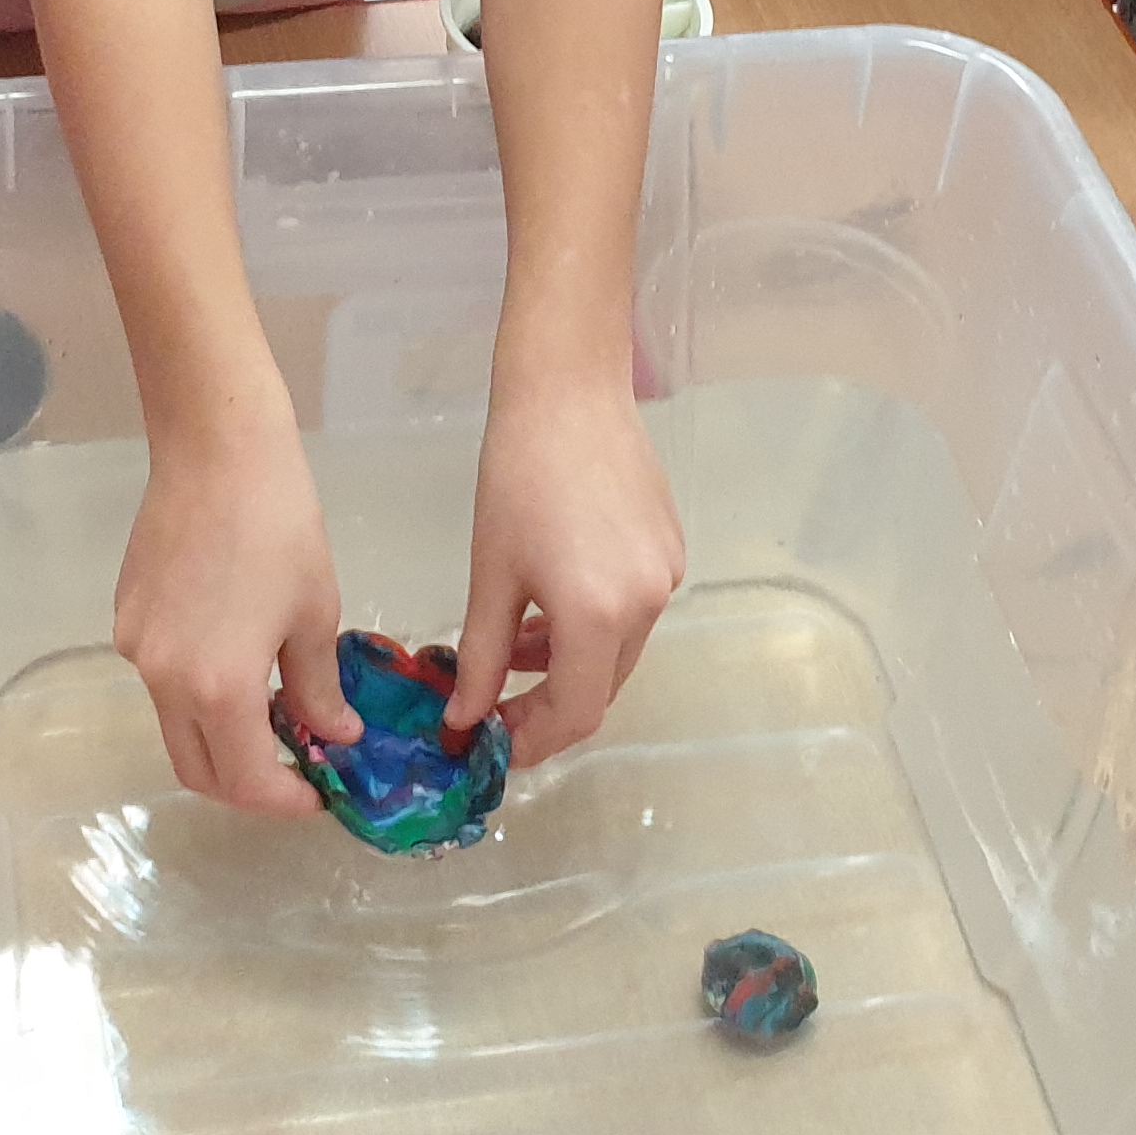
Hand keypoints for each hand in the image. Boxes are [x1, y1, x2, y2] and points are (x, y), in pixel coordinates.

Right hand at [113, 405, 356, 817]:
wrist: (215, 451)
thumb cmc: (280, 526)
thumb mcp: (315, 614)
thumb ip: (320, 689)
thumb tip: (334, 734)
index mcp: (218, 689)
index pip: (246, 781)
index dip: (285, 801)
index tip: (319, 794)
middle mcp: (164, 682)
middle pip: (197, 770)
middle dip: (246, 786)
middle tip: (294, 770)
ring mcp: (137, 651)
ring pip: (175, 727)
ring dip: (220, 740)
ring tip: (271, 712)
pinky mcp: (125, 620)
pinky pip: (160, 681)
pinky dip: (196, 695)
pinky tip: (235, 660)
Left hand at [449, 363, 684, 772]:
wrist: (569, 392)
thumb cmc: (517, 476)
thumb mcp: (491, 575)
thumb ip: (480, 656)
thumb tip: (464, 719)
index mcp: (599, 617)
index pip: (575, 714)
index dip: (532, 740)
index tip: (490, 743)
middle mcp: (647, 606)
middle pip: (600, 688)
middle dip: (545, 704)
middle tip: (491, 702)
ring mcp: (666, 578)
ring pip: (616, 651)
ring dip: (565, 662)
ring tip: (510, 641)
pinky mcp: (671, 550)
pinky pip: (631, 612)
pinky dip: (590, 624)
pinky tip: (548, 600)